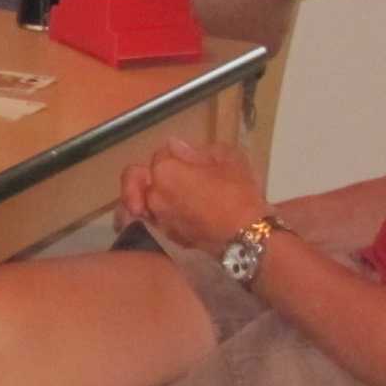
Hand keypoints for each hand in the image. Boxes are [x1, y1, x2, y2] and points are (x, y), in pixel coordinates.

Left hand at [122, 138, 269, 254]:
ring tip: (157, 197)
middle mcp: (154, 194)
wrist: (247, 236)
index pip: (162, 154)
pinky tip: (171, 213)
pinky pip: (153, 220)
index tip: (193, 158)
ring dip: (144, 196)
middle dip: (144, 173)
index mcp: (165, 170)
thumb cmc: (239, 193)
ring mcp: (157, 218)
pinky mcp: (166, 237)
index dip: (177, 154)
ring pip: (139, 201)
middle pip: (138, 177)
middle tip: (156, 177)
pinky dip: (156, 214)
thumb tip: (176, 147)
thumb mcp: (226, 158)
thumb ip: (197, 151)